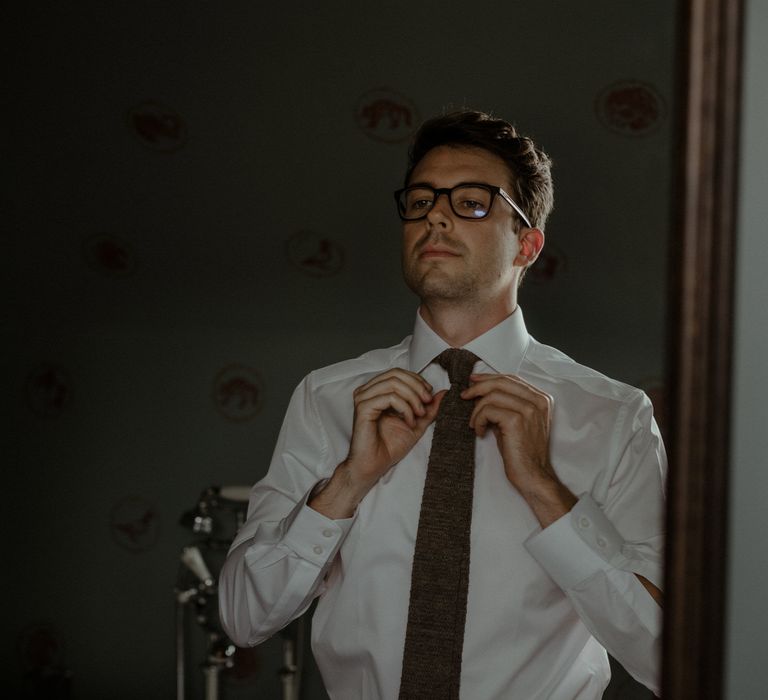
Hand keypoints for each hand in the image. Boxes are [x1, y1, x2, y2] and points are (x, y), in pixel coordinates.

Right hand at [310, 369, 444, 518]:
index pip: (398, 373)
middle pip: (396, 374)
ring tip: (419, 415)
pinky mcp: (363, 408)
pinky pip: (389, 397)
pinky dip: (405, 408)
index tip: (430, 397)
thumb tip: (443, 392)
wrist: (374, 466)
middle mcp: (367, 391)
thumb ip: (428, 408)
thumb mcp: (416, 424)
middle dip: (417, 387)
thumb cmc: (389, 446)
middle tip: (428, 403)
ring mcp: (363, 398)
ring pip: (393, 383)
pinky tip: (409, 422)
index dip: (417, 381)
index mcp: (376, 391)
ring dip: (413, 398)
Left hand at [462, 373, 575, 526]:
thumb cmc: (521, 450)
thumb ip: (505, 404)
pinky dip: (478, 420)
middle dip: (478, 387)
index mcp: (541, 398)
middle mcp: (538, 401)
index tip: (473, 381)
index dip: (489, 378)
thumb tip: (481, 391)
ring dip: (477, 410)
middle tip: (465, 396)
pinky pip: (487, 410)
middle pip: (501, 382)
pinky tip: (479, 432)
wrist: (532, 475)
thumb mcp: (516, 421)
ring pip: (492, 395)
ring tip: (475, 424)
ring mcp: (528, 409)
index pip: (511, 378)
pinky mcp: (516, 420)